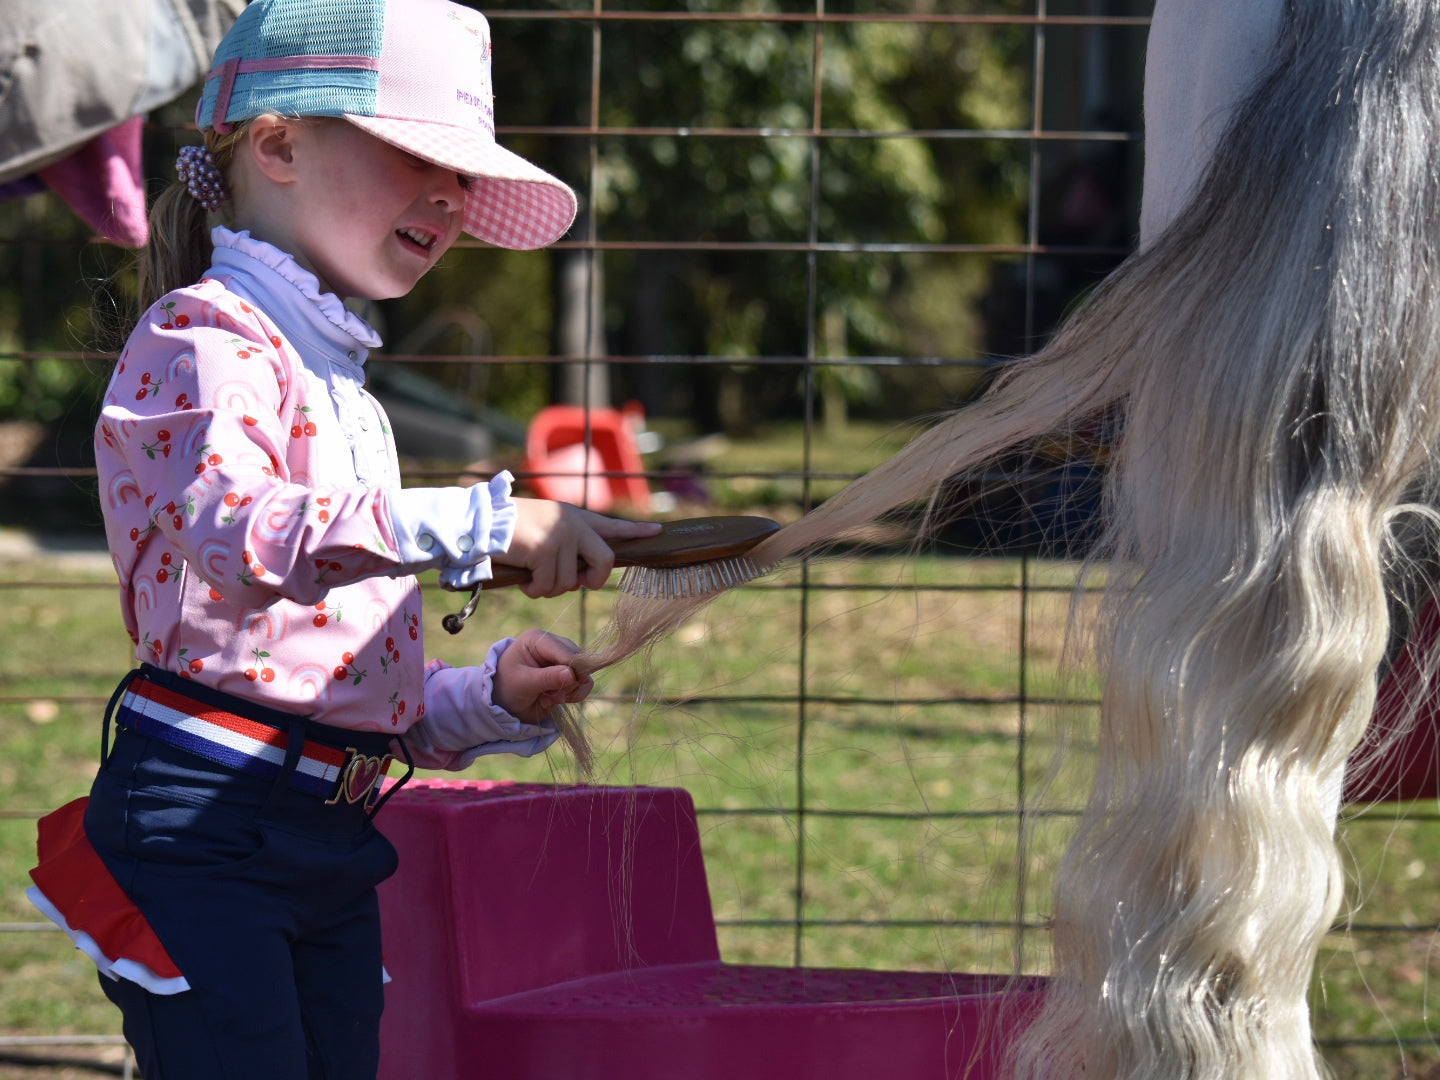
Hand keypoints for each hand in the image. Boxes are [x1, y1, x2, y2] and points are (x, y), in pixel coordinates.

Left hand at [493, 629, 594, 723]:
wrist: (504, 703)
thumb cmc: (508, 687)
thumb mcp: (523, 683)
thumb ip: (547, 678)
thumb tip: (572, 675)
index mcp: (538, 639)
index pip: (565, 651)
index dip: (573, 668)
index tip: (575, 684)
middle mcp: (554, 645)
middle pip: (579, 660)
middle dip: (569, 683)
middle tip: (550, 697)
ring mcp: (563, 659)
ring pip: (584, 673)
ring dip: (570, 691)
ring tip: (549, 700)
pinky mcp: (569, 674)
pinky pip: (584, 684)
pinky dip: (573, 695)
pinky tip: (554, 700)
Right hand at [501, 499, 661, 598]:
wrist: (477, 521)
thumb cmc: (506, 531)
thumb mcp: (543, 531)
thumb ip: (566, 546)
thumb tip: (582, 578)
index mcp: (574, 517)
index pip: (612, 525)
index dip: (635, 531)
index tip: (657, 531)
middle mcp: (573, 523)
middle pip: (605, 562)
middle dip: (591, 582)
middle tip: (574, 584)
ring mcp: (561, 535)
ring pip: (569, 582)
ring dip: (548, 587)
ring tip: (530, 574)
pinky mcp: (546, 548)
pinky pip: (548, 585)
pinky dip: (534, 589)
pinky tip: (522, 577)